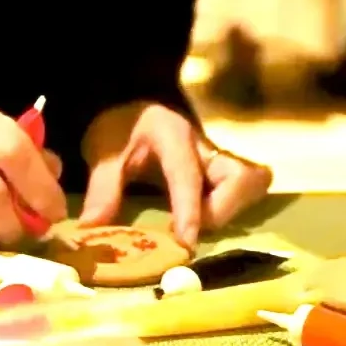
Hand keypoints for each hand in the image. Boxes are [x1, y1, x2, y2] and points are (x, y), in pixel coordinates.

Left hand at [76, 102, 271, 248]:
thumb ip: (102, 188)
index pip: (188, 175)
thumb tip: (92, 228)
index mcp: (174, 135)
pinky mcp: (224, 170)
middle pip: (242, 177)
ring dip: (232, 210)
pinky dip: (232, 208)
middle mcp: (205, 146)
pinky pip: (245, 190)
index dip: (189, 209)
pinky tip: (206, 220)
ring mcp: (219, 158)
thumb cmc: (121, 125)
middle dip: (224, 210)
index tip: (186, 242)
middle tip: (190, 232)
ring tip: (199, 226)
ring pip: (252, 183)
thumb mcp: (104, 150)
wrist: (133, 102)